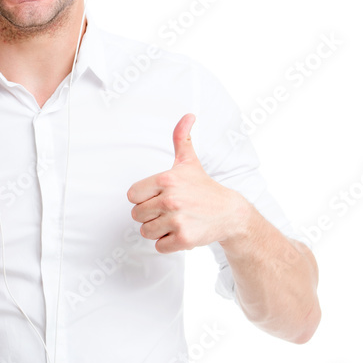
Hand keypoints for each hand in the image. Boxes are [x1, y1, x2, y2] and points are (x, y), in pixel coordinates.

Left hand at [127, 114, 250, 253]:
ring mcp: (177, 220)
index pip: (132, 196)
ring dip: (158, 230)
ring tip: (175, 221)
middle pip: (137, 215)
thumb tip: (188, 115)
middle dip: (150, 215)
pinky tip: (181, 232)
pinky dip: (168, 243)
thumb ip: (181, 138)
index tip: (158, 196)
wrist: (230, 213)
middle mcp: (170, 199)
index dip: (143, 198)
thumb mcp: (189, 162)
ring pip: (146, 232)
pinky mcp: (184, 239)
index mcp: (166, 179)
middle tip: (169, 210)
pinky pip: (159, 246)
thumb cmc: (204, 188)